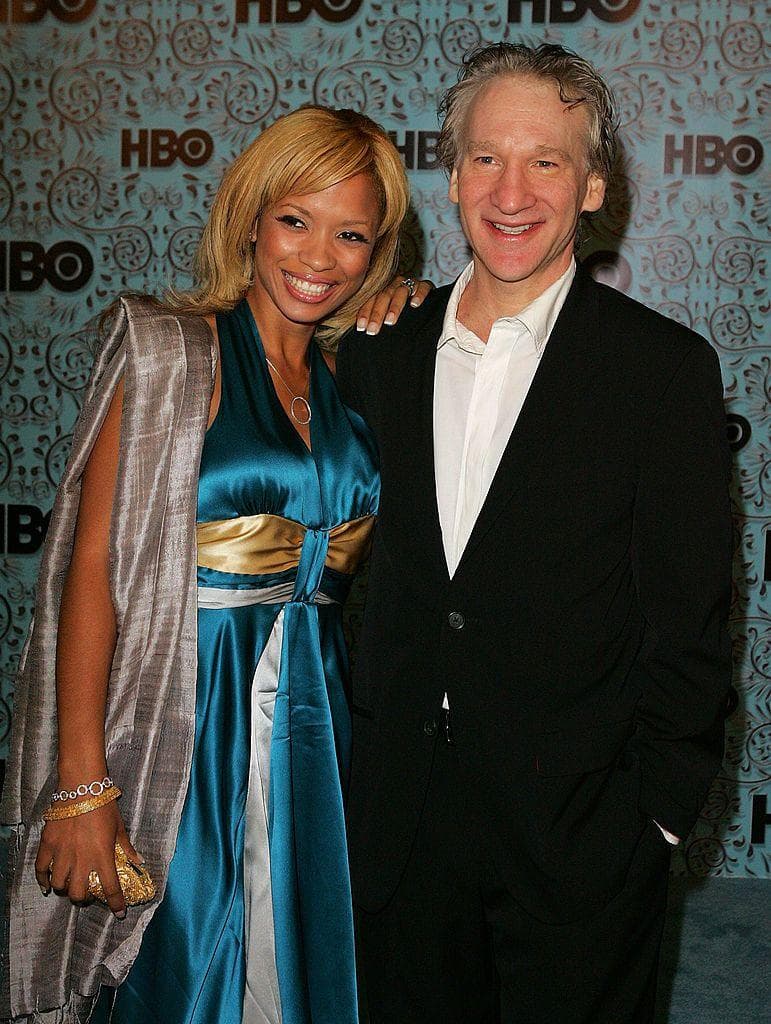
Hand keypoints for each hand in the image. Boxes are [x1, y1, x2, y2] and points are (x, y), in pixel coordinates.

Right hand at [35, 801, 141, 918]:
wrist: (81, 787)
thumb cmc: (104, 805)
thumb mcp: (120, 827)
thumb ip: (127, 847)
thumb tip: (139, 861)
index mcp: (102, 856)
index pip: (111, 888)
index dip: (116, 903)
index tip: (119, 912)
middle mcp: (81, 859)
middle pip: (78, 894)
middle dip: (84, 898)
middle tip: (88, 893)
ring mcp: (62, 853)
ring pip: (59, 885)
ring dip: (65, 888)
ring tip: (70, 883)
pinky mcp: (48, 845)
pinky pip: (41, 869)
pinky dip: (43, 880)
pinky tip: (46, 885)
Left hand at [356, 276, 432, 334]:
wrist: (424, 302)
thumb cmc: (403, 314)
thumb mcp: (387, 316)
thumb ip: (377, 320)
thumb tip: (363, 331)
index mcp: (382, 290)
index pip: (371, 300)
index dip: (365, 313)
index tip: (361, 327)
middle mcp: (394, 285)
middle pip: (383, 297)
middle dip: (377, 314)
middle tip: (373, 329)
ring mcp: (410, 284)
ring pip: (401, 292)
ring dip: (394, 307)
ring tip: (390, 321)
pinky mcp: (425, 286)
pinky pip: (423, 287)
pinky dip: (419, 295)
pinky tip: (415, 304)